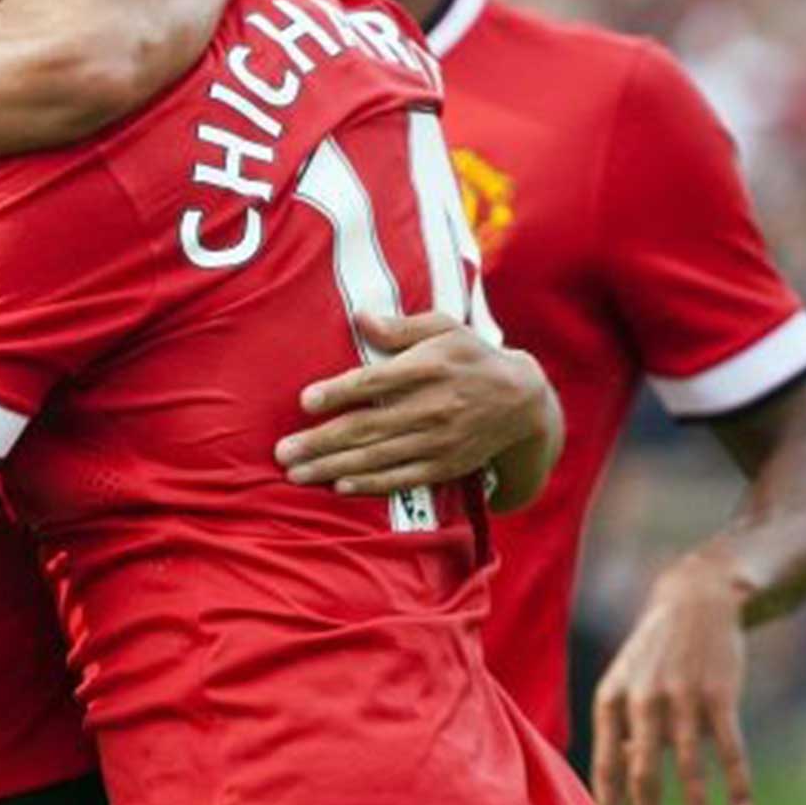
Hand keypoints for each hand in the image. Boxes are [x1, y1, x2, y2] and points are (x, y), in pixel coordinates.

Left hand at [275, 311, 540, 493]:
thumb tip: (361, 318)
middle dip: (321, 441)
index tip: (305, 401)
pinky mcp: (445, 465)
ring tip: (296, 474)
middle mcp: (432, 406)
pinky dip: (371, 484)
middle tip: (282, 451)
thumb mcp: (443, 327)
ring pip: (378, 457)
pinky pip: (402, 478)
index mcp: (428, 368)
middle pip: (368, 426)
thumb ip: (401, 326)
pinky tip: (339, 486)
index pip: (376, 381)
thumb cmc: (470, 356)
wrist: (522, 401)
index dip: (340, 392)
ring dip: (333, 467)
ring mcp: (439, 440)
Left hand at [591, 552, 753, 804]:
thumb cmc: (655, 651)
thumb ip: (622, 725)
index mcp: (610, 700)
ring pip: (684, 769)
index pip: (605, 764)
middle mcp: (641, 701)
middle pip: (640, 775)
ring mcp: (680, 697)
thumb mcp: (626, 680)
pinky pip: (728, 748)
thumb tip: (623, 776)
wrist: (694, 600)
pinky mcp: (718, 694)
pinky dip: (735, 782)